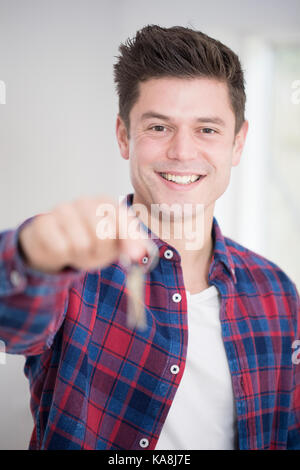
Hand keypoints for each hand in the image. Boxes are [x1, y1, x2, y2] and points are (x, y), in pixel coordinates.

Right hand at [18, 195, 154, 273]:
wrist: (54, 245)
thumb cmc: (90, 242)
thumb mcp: (115, 244)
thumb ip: (132, 246)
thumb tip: (140, 253)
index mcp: (106, 203)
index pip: (123, 218)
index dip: (129, 239)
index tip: (134, 256)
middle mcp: (85, 202)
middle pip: (103, 234)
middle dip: (101, 251)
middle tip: (94, 251)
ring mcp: (62, 210)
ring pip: (81, 244)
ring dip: (80, 255)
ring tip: (77, 250)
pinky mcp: (43, 222)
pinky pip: (61, 248)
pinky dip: (63, 255)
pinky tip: (61, 249)